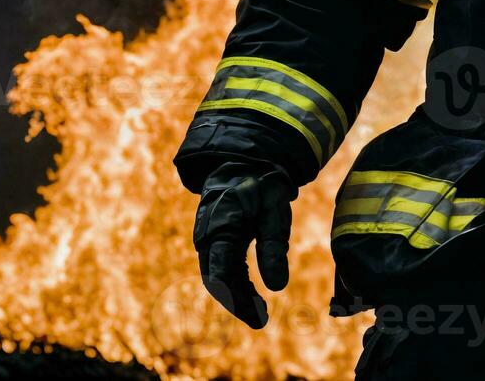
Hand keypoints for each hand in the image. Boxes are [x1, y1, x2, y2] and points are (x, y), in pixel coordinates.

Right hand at [193, 161, 294, 327]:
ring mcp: (207, 238)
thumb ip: (275, 247)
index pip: (221, 272)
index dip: (236, 298)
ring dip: (235, 295)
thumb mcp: (275, 212)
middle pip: (216, 279)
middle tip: (260, 321)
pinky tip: (253, 295)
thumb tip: (278, 286)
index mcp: (221, 227)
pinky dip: (235, 283)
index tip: (256, 316)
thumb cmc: (262, 185)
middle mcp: (207, 236)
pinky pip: (220, 267)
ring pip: (217, 276)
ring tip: (260, 313)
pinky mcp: (214, 240)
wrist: (243, 163)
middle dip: (236, 303)